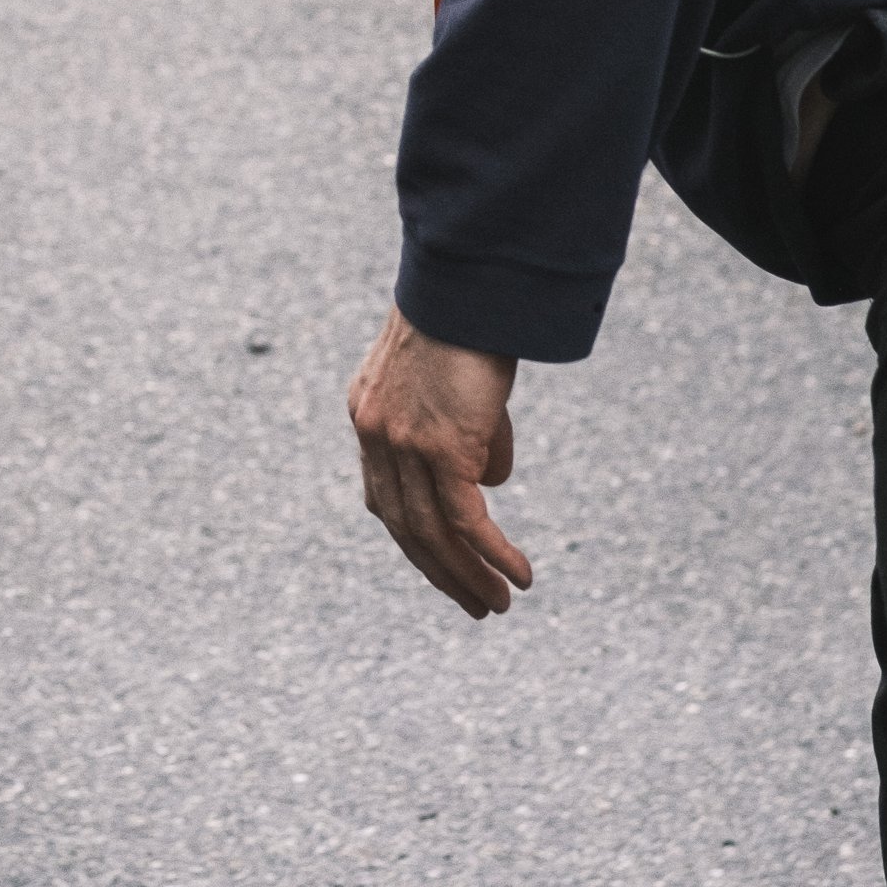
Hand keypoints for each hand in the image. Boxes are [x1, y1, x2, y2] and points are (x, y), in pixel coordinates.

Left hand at [346, 309, 526, 619]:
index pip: (383, 495)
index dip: (413, 535)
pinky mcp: (439, 447)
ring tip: (497, 605)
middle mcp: (375, 434)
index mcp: (369, 415)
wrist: (467, 281)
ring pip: (432, 533)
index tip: (441, 564)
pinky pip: (464, 520)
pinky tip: (517, 576)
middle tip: (473, 604)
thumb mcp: (460, 381)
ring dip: (467, 575)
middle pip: (404, 526)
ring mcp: (402, 443)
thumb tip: (490, 481)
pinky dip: (492, 554)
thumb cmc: (470, 318)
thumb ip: (469, 431)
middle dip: (439, 571)